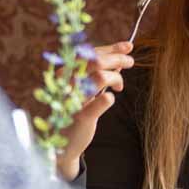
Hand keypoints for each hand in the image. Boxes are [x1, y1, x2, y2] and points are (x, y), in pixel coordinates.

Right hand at [55, 41, 133, 179]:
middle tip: (130, 62)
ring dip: (116, 77)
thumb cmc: (72, 112)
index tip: (127, 46)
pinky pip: (101, 102)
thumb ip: (99, 73)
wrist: (58, 142)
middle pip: (96, 61)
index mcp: (64, 73)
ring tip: (119, 85)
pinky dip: (109, 98)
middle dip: (117, 58)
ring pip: (100, 76)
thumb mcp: (85, 90)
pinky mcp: (81, 117)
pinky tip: (110, 97)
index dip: (111, 48)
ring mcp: (73, 99)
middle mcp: (66, 82)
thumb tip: (119, 58)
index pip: (89, 53)